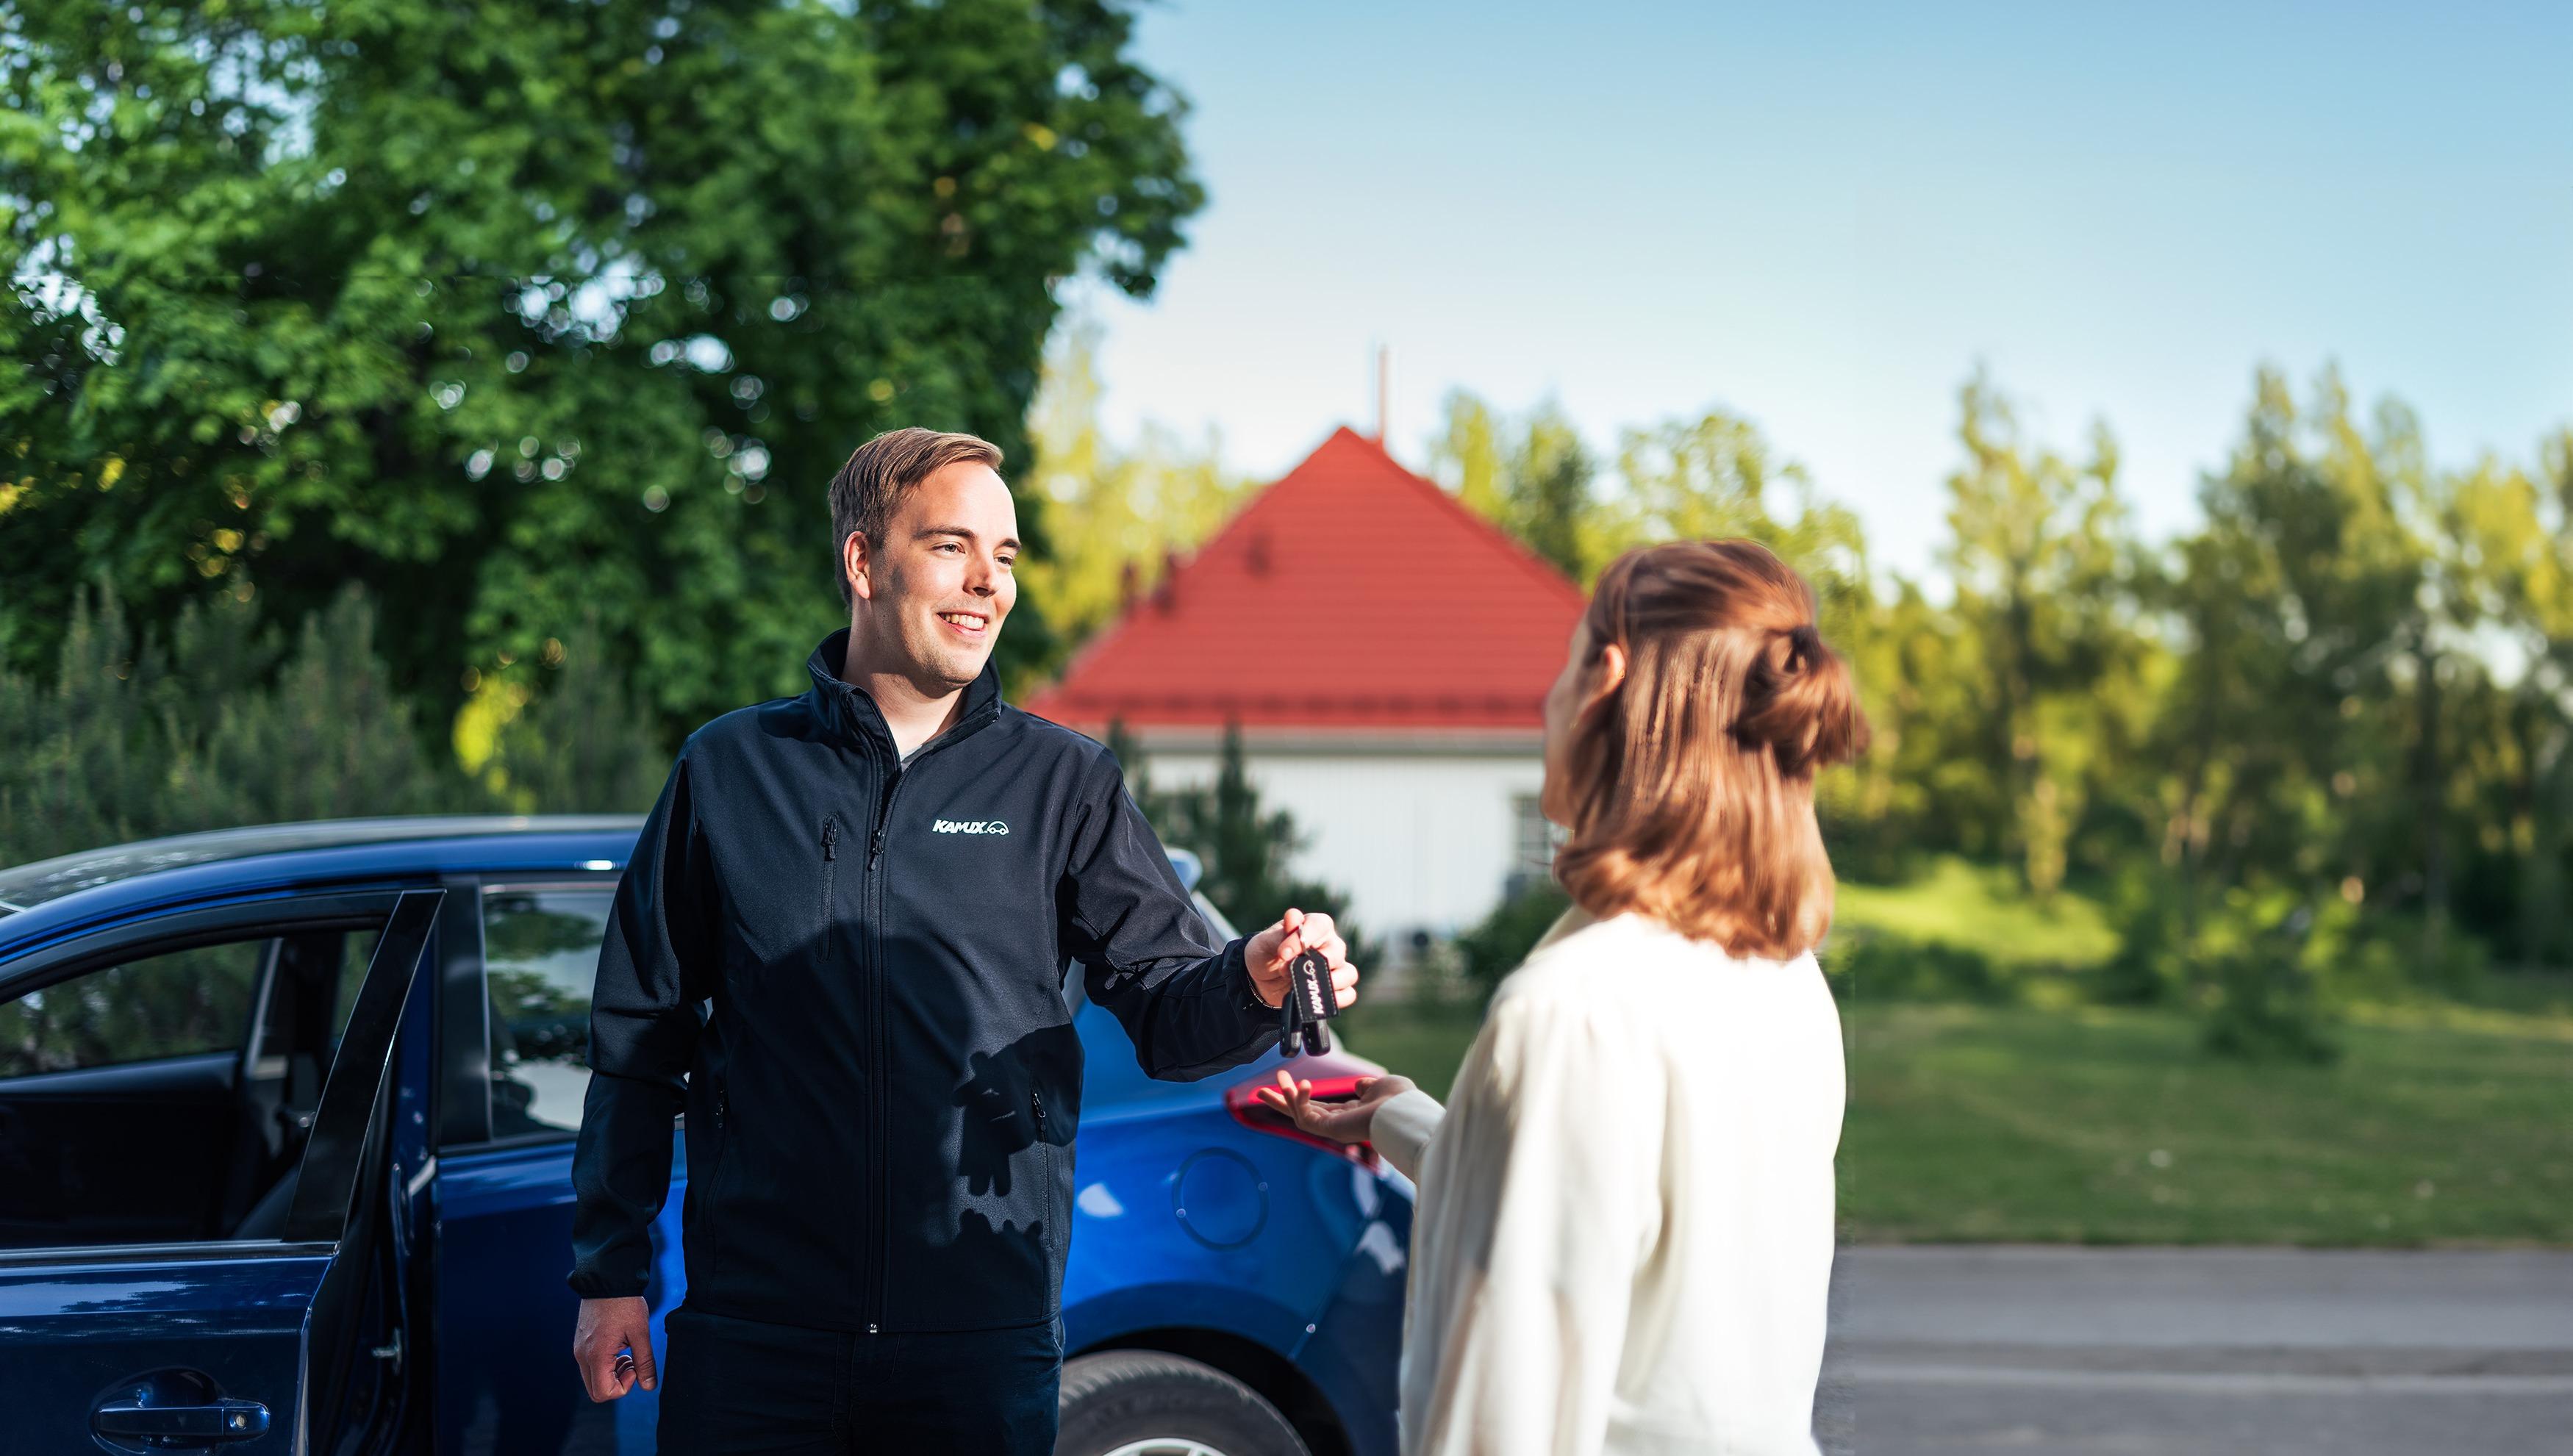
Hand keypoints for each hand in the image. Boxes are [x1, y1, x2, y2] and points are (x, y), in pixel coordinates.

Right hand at [573, 1295, 655, 1400]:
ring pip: (592, 1379)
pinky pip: (590, 1366)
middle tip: (631, 1363)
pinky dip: (605, 1365)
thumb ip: (645, 1362)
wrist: (608, 1279)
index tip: (634, 1366)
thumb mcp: (641, 1333)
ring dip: (611, 1374)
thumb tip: (648, 1387)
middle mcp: (582, 1355)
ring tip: (627, 1354)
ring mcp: (579, 1349)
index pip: (603, 1393)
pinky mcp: (581, 1343)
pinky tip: (618, 1347)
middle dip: (616, 1384)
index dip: (623, 1387)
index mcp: (596, 1355)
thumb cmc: (625, 1304)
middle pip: (595, 1391)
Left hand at [1245, 907, 1358, 1011]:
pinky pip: (1348, 994)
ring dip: (1329, 983)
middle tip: (1288, 971)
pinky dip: (1337, 999)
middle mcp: (1330, 945)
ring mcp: (1335, 968)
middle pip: (1337, 952)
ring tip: (1305, 986)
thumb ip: (1281, 934)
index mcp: (1315, 927)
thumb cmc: (1266, 954)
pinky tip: (1316, 998)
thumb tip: (1293, 917)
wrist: (1260, 980)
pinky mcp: (1333, 988)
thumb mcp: (1266, 942)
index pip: (1320, 925)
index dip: (1304, 938)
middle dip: (1313, 964)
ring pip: (1348, 973)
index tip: (1284, 953)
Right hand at [1254, 1070, 1416, 1145]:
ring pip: (1298, 1116)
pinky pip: (1305, 1116)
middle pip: (1301, 1113)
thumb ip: (1366, 1086)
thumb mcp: (1380, 1086)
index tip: (1285, 1081)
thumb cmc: (1399, 1100)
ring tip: (1273, 1082)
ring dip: (1284, 1098)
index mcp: (1349, 1115)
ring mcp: (1333, 1128)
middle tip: (1259, 1091)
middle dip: (1280, 1101)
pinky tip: (1301, 1085)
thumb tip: (1359, 1085)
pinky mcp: (1329, 1129)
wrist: (1405, 1112)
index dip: (1300, 1095)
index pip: (1317, 1106)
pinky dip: (1299, 1099)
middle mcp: (1338, 1124)